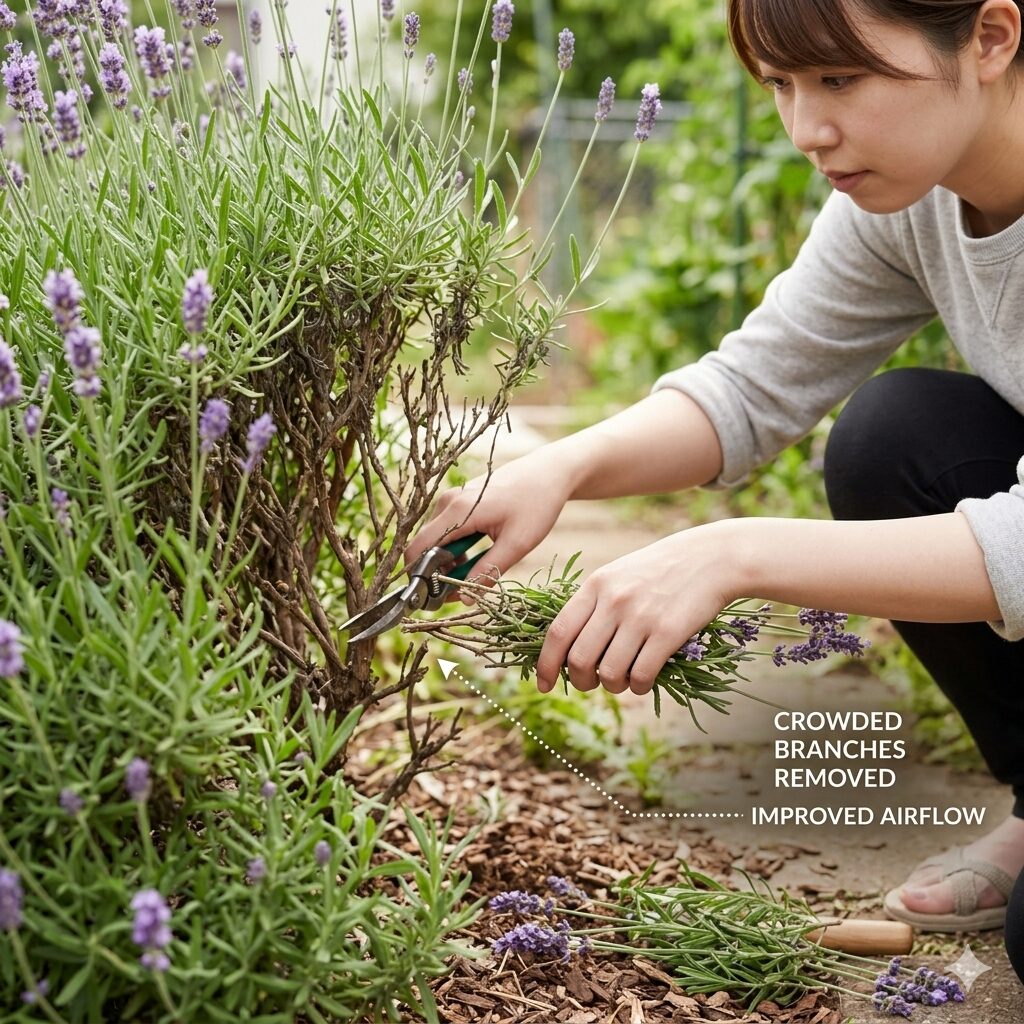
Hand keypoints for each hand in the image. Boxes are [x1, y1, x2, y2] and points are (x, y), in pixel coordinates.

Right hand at [403, 450, 575, 600]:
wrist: (549, 472)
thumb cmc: (537, 504)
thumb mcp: (517, 544)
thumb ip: (488, 571)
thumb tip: (464, 599)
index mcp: (458, 512)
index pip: (417, 549)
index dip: (420, 577)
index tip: (437, 597)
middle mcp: (448, 502)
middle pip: (424, 546)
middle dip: (438, 572)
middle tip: (461, 591)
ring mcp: (453, 498)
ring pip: (436, 539)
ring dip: (448, 561)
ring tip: (473, 573)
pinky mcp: (460, 499)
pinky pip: (446, 529)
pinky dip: (455, 548)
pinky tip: (475, 555)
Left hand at [535, 521, 743, 695]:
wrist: (712, 557)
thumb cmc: (661, 570)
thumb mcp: (619, 575)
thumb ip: (594, 604)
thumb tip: (568, 648)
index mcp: (596, 585)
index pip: (558, 632)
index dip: (545, 664)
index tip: (543, 685)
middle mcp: (613, 600)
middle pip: (579, 659)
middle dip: (580, 682)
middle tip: (592, 684)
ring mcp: (640, 617)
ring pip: (609, 673)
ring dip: (613, 687)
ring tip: (623, 681)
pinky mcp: (668, 633)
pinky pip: (640, 676)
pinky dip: (638, 687)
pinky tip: (645, 681)